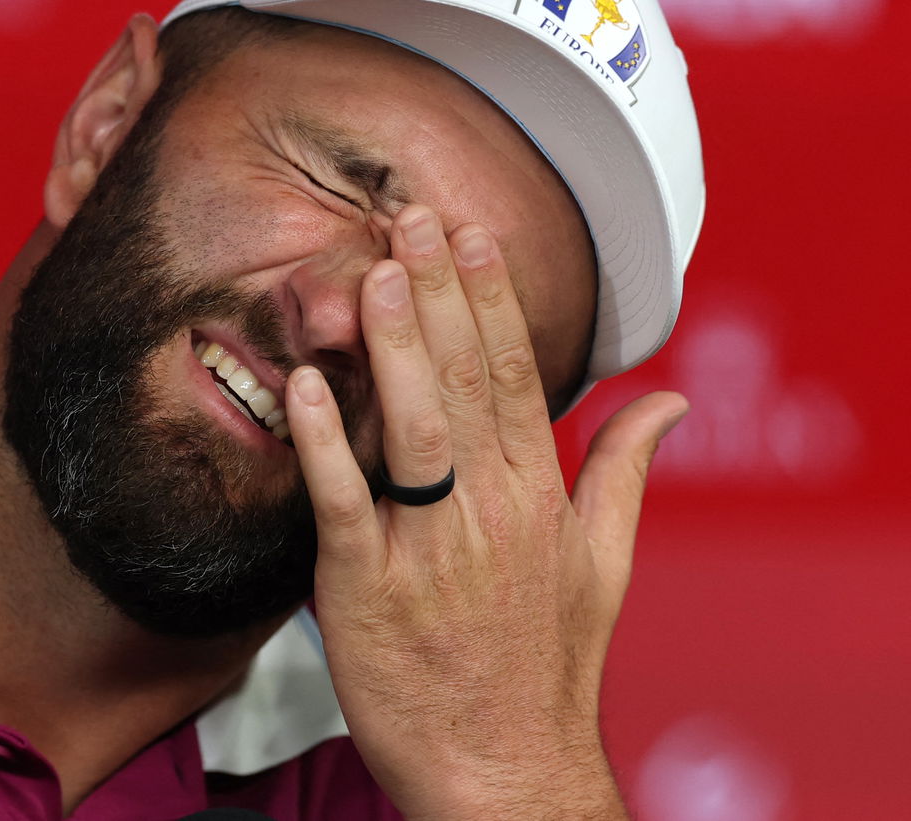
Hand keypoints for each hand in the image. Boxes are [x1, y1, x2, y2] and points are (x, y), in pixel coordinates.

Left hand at [284, 205, 686, 820]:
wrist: (502, 770)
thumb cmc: (544, 667)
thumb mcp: (604, 567)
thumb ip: (625, 473)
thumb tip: (668, 403)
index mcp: (539, 496)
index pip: (515, 374)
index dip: (490, 299)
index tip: (471, 232)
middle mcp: (490, 511)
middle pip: (465, 381)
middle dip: (439, 292)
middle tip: (409, 214)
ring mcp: (429, 549)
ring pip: (413, 428)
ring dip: (396, 346)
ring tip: (375, 273)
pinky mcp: (367, 589)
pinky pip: (346, 503)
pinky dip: (327, 443)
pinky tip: (309, 384)